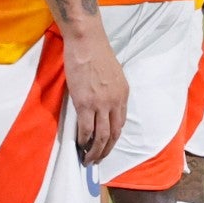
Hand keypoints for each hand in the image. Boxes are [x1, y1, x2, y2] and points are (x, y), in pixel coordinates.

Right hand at [62, 34, 127, 164]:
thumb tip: (102, 105)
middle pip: (114, 134)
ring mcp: (101, 104)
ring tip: (88, 159)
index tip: (106, 145)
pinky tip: (80, 146)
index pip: (121, 123)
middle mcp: (115, 102)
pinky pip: (86, 129)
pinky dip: (83, 140)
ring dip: (95, 151)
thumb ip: (110, 91)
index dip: (113, 138)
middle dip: (106, 150)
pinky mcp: (85, 103)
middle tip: (97, 159)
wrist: (87, 42)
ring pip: (102, 136)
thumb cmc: (96, 54)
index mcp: (123, 94)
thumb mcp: (113, 75)